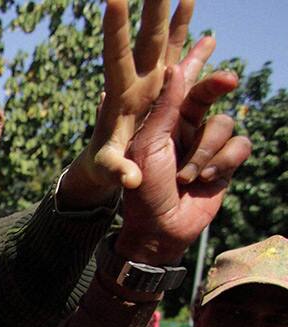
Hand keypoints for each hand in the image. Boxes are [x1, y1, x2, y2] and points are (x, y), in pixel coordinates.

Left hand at [62, 0, 194, 204]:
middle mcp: (136, 80)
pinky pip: (181, 56)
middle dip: (151, 8)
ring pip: (165, 42)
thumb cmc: (103, 169)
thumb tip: (129, 181)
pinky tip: (197, 18)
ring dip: (174, 16)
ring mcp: (151, 83)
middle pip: (145, 38)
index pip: (115, 56)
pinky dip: (188, 36)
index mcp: (119, 94)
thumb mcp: (108, 171)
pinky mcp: (164, 90)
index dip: (115, 30)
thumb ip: (117, 171)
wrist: (107, 167)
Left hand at [115, 63, 250, 264]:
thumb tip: (174, 69)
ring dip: (205, 152)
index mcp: (163, 121)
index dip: (194, 61)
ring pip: (224, 125)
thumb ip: (164, 110)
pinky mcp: (225, 163)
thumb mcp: (149, 145)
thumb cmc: (144, 189)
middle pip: (210, 95)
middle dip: (218, 86)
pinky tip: (205, 180)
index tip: (208, 40)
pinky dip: (223, 162)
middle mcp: (186, 128)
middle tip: (227, 80)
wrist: (159, 228)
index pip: (180, 85)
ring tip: (186, 176)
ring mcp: (206, 145)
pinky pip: (240, 146)